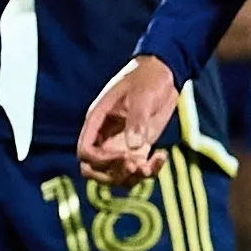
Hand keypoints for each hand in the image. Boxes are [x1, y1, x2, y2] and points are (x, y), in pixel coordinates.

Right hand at [78, 55, 180, 187]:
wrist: (165, 72)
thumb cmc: (148, 77)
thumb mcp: (142, 94)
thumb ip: (136, 120)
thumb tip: (134, 148)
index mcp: (97, 121)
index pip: (85, 151)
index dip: (101, 161)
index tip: (124, 156)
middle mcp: (105, 136)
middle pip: (94, 170)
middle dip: (113, 174)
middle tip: (136, 164)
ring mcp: (121, 144)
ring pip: (115, 175)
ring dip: (131, 178)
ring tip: (150, 165)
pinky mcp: (139, 148)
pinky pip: (138, 170)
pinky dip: (149, 171)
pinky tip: (161, 157)